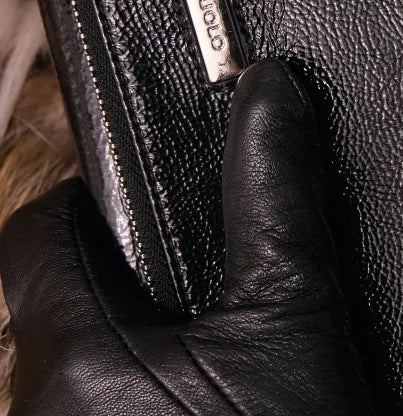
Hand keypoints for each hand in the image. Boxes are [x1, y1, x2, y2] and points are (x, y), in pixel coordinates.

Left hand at [0, 59, 375, 414]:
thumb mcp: (291, 316)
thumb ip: (271, 194)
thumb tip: (270, 94)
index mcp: (74, 363)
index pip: (34, 235)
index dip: (86, 205)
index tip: (135, 210)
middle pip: (52, 308)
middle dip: (122, 289)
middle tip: (197, 302)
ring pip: (63, 374)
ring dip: (122, 352)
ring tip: (204, 370)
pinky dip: (121, 401)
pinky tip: (190, 414)